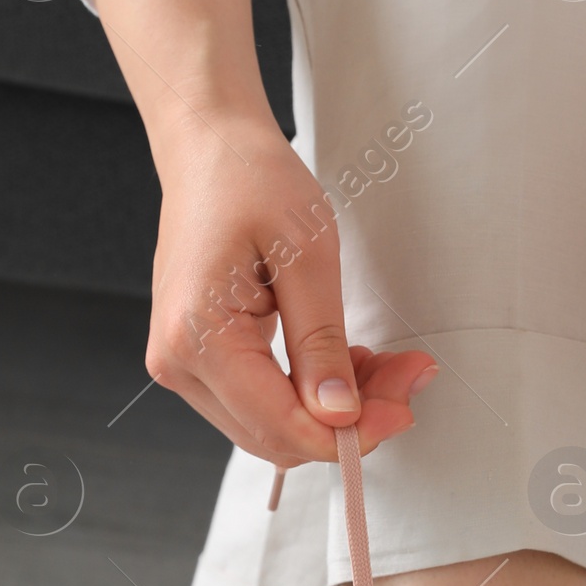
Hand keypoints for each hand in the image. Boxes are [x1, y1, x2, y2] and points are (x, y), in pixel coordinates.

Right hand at [145, 106, 434, 465]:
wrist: (209, 148)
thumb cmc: (251, 181)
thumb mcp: (308, 255)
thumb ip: (322, 345)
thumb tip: (339, 416)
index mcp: (198, 337)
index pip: (280, 426)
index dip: (350, 434)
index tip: (405, 408)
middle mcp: (178, 363)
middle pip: (276, 438)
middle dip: (349, 423)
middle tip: (407, 378)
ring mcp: (184, 365)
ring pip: (271, 429)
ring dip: (333, 412)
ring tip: (380, 364)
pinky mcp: (199, 359)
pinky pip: (260, 404)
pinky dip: (310, 396)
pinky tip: (343, 362)